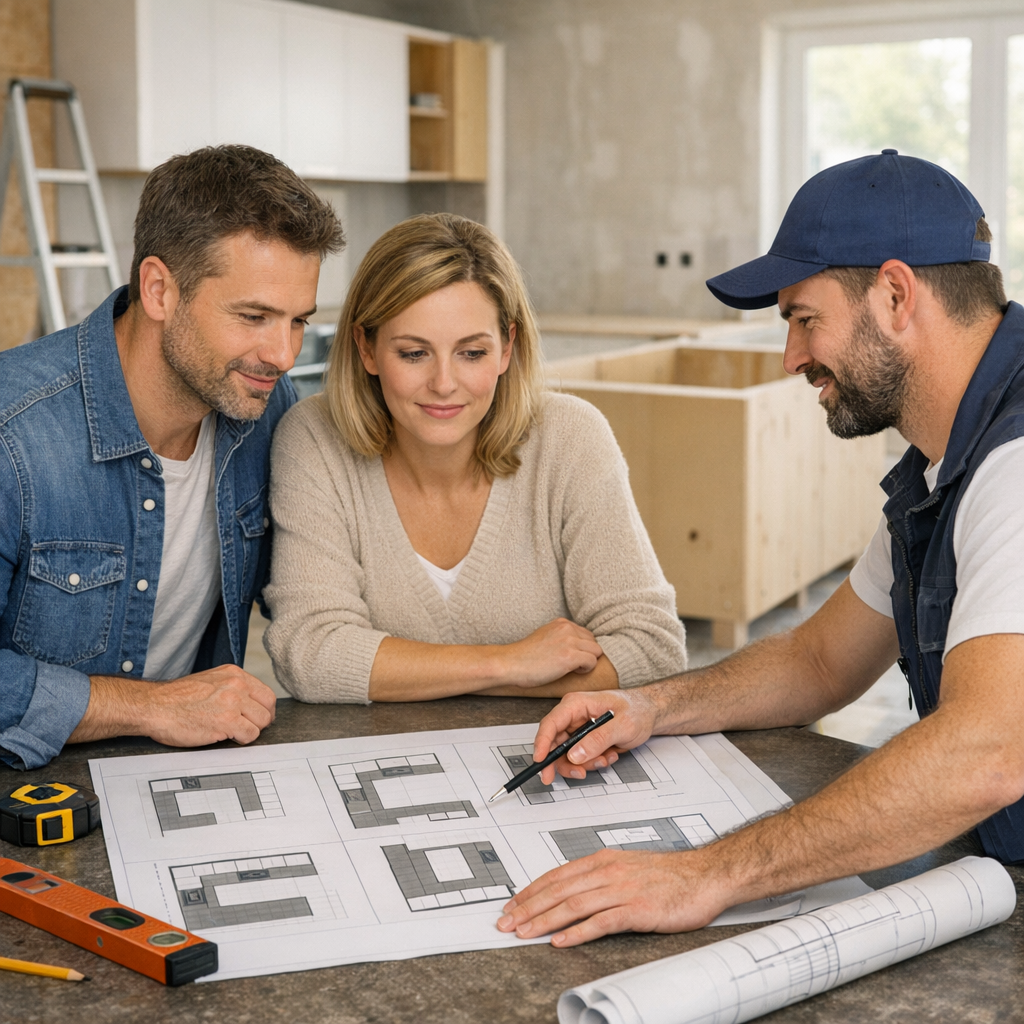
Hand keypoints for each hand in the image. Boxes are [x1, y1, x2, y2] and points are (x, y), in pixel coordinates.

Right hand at [73, 666, 275, 746]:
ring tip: (233, 733)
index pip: (265, 693)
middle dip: (261, 721)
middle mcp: (236, 684)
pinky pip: (250, 735)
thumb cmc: (176, 699)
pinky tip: (227, 738)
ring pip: (261, 722)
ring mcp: (233, 702)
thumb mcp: (209, 681)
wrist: (154, 706)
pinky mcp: (227, 720)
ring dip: (250, 731)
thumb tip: (249, 703)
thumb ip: (231, 688)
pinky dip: (241, 740)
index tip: (256, 718)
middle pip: (268, 707)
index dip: (263, 709)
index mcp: (233, 674)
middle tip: (248, 729)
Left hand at [496, 847, 725, 946]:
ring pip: (573, 905)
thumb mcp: (628, 867)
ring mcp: (622, 890)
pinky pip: (600, 922)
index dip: (532, 890)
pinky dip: (577, 932)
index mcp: (604, 860)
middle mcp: (608, 871)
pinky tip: (560, 940)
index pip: (558, 875)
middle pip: (559, 890)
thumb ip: (602, 877)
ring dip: (544, 920)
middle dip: (528, 907)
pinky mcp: (636, 910)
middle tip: (506, 922)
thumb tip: (575, 890)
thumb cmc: (670, 874)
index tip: (513, 904)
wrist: (705, 875)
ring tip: (524, 932)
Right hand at [498, 618, 604, 687]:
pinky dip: (585, 670)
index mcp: (561, 623)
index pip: (586, 634)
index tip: (571, 657)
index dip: (581, 648)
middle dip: (586, 654)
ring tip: (572, 668)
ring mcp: (569, 641)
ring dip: (587, 661)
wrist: (511, 663)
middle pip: (594, 642)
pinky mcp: (570, 656)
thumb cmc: (525, 656)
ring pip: (596, 651)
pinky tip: (571, 672)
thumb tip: (577, 646)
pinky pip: (592, 662)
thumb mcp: (545, 637)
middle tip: (572, 664)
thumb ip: (561, 637)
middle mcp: (567, 628)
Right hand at [531, 688, 659, 784]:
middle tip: (578, 774)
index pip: (551, 724)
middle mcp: (573, 717)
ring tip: (606, 759)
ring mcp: (578, 730)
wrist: (650, 713)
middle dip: (566, 762)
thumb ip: (598, 739)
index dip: (542, 744)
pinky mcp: (585, 741)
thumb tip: (575, 755)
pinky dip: (594, 762)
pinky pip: (580, 759)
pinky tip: (609, 754)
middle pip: (555, 744)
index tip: (540, 762)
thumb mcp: (622, 725)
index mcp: (576, 704)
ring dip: (586, 763)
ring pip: (567, 755)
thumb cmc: (637, 710)